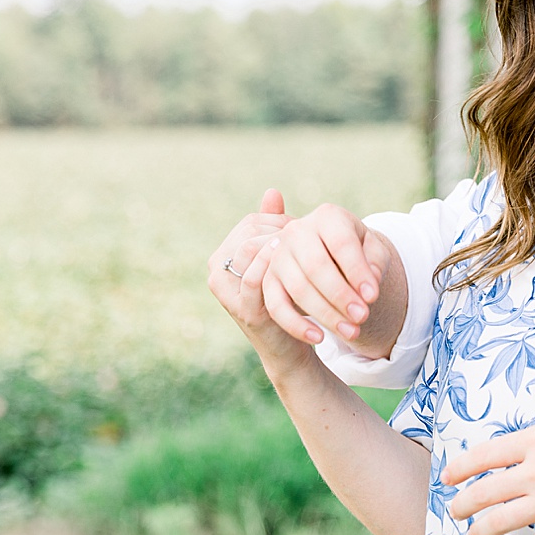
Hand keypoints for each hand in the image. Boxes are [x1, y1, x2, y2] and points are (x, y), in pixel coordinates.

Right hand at [208, 188, 309, 364]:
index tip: (309, 232)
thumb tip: (272, 191)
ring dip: (286, 252)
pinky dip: (283, 274)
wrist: (292, 343)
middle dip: (285, 235)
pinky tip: (309, 278)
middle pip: (250, 233)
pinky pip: (255, 279)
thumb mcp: (285, 257)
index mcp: (226, 251)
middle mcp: (218, 267)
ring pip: (250, 250)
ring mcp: (225, 288)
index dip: (282, 223)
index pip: (252, 221)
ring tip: (315, 258)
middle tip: (316, 244)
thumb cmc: (290, 295)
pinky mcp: (241, 306)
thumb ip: (276, 226)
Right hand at [258, 203, 402, 355]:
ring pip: (298, 288)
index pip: (342, 244)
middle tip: (363, 317)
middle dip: (341, 296)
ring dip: (325, 314)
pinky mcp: (266, 280)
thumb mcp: (372, 253)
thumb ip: (376, 262)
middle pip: (317, 266)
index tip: (373, 297)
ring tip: (351, 332)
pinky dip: (296, 325)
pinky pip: (276, 306)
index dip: (358, 271)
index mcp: (327, 217)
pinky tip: (319, 338)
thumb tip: (369, 287)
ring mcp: (277, 255)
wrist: (330, 259)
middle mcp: (296, 231)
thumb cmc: (355, 256)